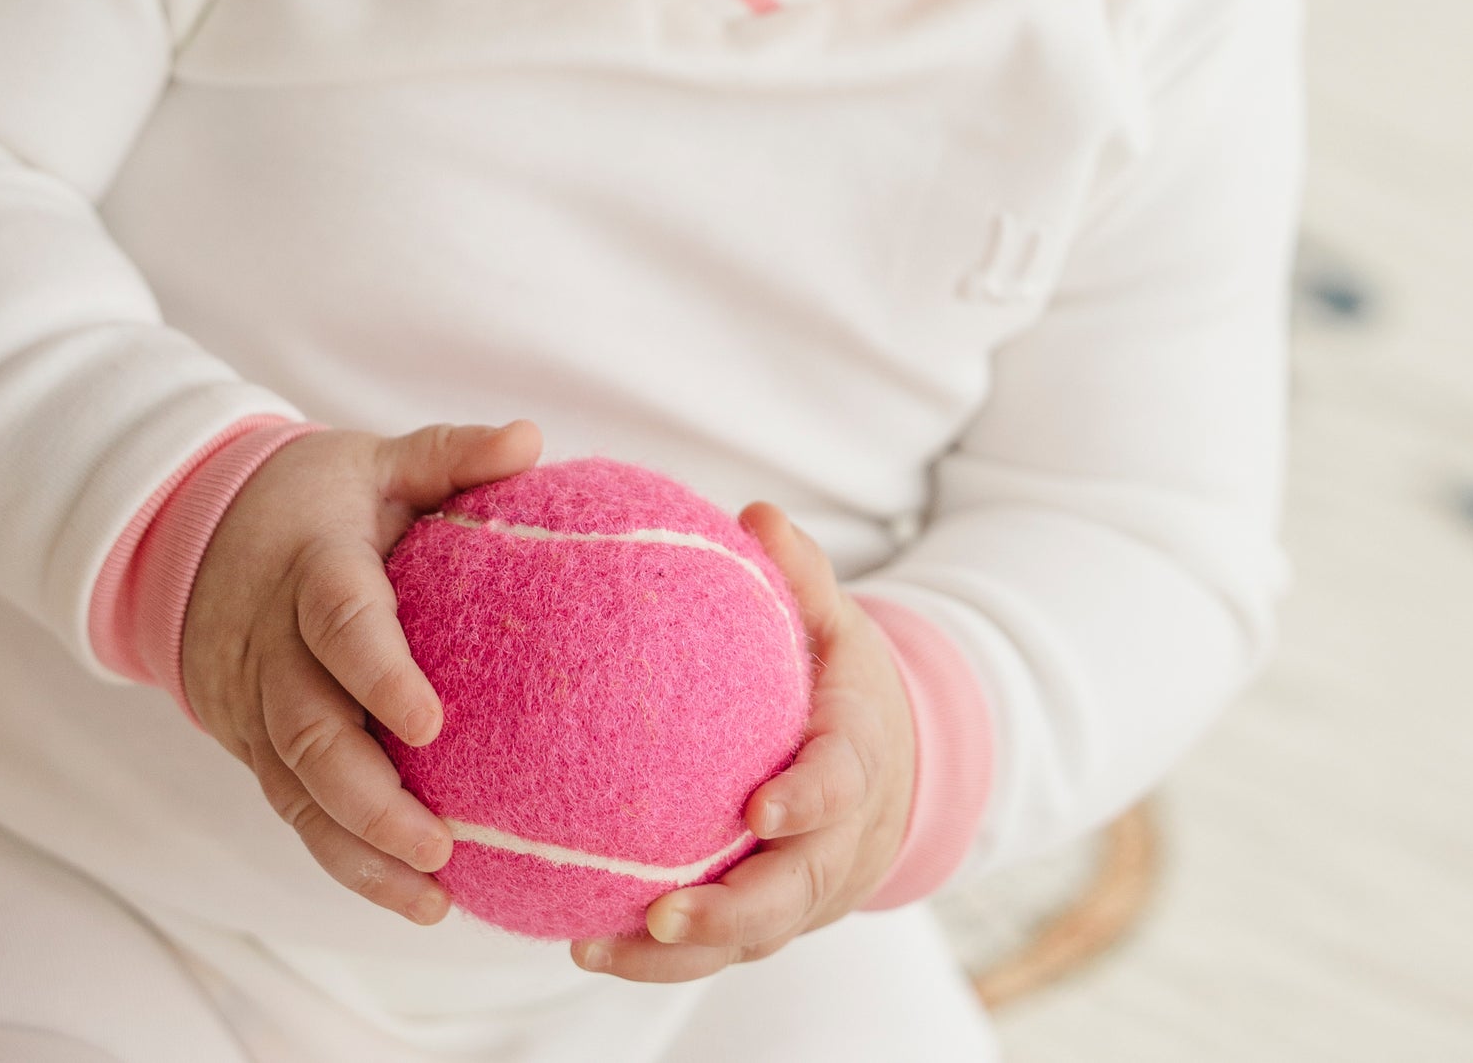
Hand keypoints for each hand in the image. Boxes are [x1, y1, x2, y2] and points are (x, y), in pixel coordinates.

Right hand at [180, 416, 540, 924]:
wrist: (195, 531)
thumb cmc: (315, 497)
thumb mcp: (377, 460)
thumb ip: (451, 454)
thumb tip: (531, 440)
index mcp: (312, 568)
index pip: (340, 622)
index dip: (379, 673)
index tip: (432, 724)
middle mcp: (275, 647)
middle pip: (309, 733)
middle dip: (370, 798)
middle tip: (440, 842)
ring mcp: (258, 706)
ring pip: (297, 791)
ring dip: (359, 851)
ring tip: (432, 895)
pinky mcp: (255, 747)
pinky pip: (296, 811)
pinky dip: (346, 859)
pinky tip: (411, 896)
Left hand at [573, 502, 914, 982]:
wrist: (890, 776)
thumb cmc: (845, 687)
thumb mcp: (838, 625)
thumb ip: (803, 575)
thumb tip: (757, 515)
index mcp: (855, 765)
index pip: (839, 788)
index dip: (807, 802)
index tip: (760, 805)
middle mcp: (831, 845)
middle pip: (788, 895)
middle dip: (730, 916)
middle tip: (661, 913)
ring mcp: (798, 894)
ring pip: (745, 940)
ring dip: (674, 956)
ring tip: (590, 947)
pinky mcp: (763, 922)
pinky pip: (713, 949)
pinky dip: (655, 957)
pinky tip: (581, 942)